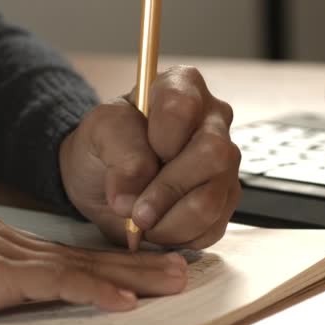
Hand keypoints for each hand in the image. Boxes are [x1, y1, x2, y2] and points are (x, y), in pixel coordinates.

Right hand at [0, 209, 186, 324]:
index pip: (66, 253)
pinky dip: (92, 289)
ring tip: (173, 278)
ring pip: (82, 263)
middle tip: (178, 266)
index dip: (107, 261)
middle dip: (136, 262)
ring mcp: (5, 252)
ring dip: (131, 273)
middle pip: (86, 253)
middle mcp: (11, 239)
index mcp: (1, 241)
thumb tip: (14, 292)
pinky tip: (124, 298)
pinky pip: (55, 281)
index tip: (139, 268)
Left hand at [60, 66, 240, 249]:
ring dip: (168, 222)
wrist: (102, 177)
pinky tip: (159, 226)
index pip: (183, 107)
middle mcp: (213, 122)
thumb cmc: (104, 145)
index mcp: (183, 87)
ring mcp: (224, 164)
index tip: (136, 157)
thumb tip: (132, 198)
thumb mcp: (99, 132)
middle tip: (134, 209)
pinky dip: (177, 237)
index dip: (159, 139)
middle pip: (212, 155)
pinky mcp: (224, 201)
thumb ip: (120, 153)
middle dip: (165, 191)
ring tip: (142, 220)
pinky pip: (212, 228)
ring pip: (212, 200)